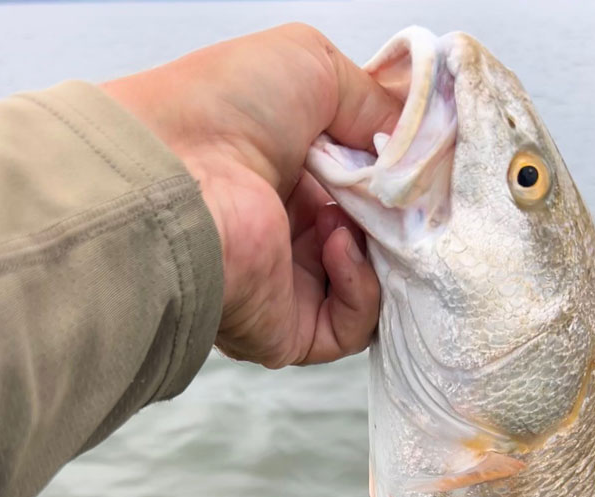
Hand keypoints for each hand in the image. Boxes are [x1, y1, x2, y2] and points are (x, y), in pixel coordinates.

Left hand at [102, 24, 400, 366]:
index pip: (366, 193)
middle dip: (397, 217)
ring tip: (354, 210)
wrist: (175, 167)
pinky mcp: (288, 331)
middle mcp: (288, 235)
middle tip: (403, 190)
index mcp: (289, 178)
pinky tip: (337, 243)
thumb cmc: (220, 109)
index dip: (398, 180)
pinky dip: (360, 286)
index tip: (419, 164)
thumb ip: (373, 101)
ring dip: (379, 248)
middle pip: (375, 241)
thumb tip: (413, 140)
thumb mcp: (313, 66)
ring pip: (371, 286)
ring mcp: (288, 286)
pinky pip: (351, 328)